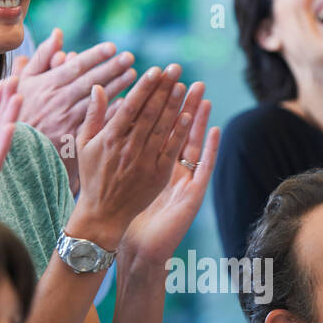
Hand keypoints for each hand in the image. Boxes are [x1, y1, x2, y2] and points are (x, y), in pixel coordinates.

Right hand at [13, 28, 136, 195]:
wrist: (15, 149)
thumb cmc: (20, 111)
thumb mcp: (24, 82)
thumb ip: (41, 57)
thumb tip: (58, 34)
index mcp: (48, 85)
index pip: (76, 67)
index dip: (95, 56)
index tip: (113, 47)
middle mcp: (60, 101)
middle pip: (90, 81)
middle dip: (111, 68)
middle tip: (130, 57)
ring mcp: (68, 120)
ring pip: (96, 101)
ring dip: (116, 87)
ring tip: (133, 75)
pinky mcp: (74, 138)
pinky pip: (96, 124)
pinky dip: (111, 113)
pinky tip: (126, 104)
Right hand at [66, 64, 189, 248]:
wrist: (102, 213)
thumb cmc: (92, 176)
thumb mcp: (83, 144)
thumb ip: (93, 115)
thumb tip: (98, 87)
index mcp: (110, 138)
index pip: (130, 106)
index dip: (145, 87)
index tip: (155, 70)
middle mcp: (128, 147)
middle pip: (150, 112)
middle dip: (164, 88)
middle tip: (176, 68)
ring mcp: (144, 161)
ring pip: (162, 128)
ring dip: (174, 105)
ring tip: (184, 85)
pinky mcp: (157, 175)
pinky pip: (170, 150)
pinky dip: (179, 133)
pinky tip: (188, 116)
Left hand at [120, 84, 219, 265]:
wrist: (131, 243)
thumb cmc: (123, 210)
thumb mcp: (116, 171)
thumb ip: (114, 144)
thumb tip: (107, 119)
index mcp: (152, 159)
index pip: (158, 126)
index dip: (161, 103)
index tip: (162, 79)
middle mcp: (170, 167)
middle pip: (178, 130)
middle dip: (183, 104)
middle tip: (189, 78)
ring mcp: (183, 179)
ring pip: (192, 144)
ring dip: (199, 119)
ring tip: (204, 95)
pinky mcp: (191, 194)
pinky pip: (203, 168)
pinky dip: (210, 149)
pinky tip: (214, 130)